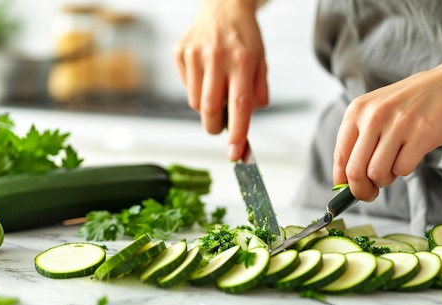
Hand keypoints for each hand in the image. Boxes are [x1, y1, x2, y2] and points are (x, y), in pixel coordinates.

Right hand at [173, 0, 268, 160]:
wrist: (224, 5)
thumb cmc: (244, 37)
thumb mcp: (261, 62)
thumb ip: (257, 93)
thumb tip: (245, 122)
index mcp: (242, 60)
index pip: (240, 105)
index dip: (238, 134)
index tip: (235, 154)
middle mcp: (216, 56)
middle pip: (210, 109)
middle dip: (215, 127)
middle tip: (220, 128)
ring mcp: (194, 54)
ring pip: (195, 102)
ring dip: (206, 106)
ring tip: (216, 87)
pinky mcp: (180, 53)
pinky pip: (186, 87)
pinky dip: (196, 89)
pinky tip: (205, 73)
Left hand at [333, 65, 441, 200]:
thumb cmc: (408, 106)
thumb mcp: (374, 113)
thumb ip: (359, 141)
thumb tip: (346, 181)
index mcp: (356, 111)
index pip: (340, 156)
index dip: (342, 181)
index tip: (348, 191)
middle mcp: (373, 116)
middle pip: (355, 171)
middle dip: (361, 190)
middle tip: (370, 193)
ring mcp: (397, 125)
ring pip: (377, 173)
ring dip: (385, 179)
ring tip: (392, 166)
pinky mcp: (420, 135)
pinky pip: (402, 170)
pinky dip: (404, 171)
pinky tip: (409, 156)